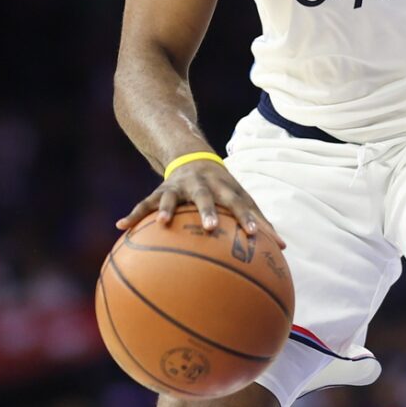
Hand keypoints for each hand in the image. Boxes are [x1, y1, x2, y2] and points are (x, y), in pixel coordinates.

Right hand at [118, 160, 283, 247]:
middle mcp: (203, 185)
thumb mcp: (240, 199)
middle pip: (206, 197)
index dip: (248, 217)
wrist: (193, 157)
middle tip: (211, 228)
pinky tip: (121, 227)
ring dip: (167, 209)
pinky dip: (133, 215)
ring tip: (162, 223)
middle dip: (208, 211)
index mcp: (226, 189)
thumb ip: (259, 222)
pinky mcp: (161, 191)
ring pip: (172, 198)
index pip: (240, 203)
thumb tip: (285, 249)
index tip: (256, 235)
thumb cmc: (224, 189)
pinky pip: (145, 204)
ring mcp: (180, 187)